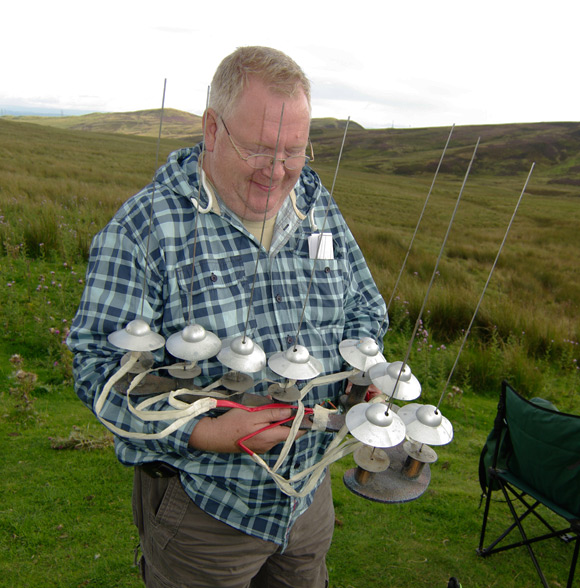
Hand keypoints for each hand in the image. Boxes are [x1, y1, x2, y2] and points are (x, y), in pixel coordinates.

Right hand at [188, 407, 304, 453]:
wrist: (213, 436)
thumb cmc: (233, 424)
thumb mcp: (254, 414)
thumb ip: (273, 414)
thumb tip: (290, 411)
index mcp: (271, 437)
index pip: (296, 432)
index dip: (303, 422)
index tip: (307, 412)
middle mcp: (270, 445)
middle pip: (285, 430)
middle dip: (284, 416)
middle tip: (276, 403)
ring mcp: (263, 446)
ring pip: (276, 431)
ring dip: (274, 419)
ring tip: (263, 407)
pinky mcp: (256, 445)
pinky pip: (267, 433)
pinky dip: (267, 424)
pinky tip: (257, 415)